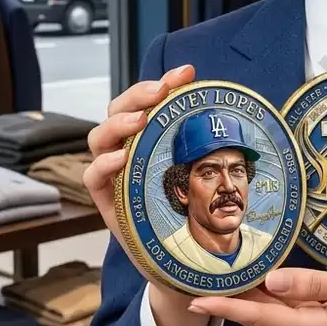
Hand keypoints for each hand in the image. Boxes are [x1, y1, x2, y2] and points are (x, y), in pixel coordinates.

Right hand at [83, 63, 194, 235]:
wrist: (184, 252)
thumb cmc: (192, 206)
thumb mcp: (202, 170)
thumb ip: (208, 146)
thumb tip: (234, 117)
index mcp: (148, 136)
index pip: (148, 101)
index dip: (164, 81)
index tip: (186, 73)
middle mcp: (126, 149)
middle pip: (118, 111)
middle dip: (137, 96)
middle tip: (159, 92)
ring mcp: (113, 173)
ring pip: (98, 138)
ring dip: (117, 124)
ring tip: (140, 121)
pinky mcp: (106, 199)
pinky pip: (92, 177)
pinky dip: (103, 164)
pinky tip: (121, 159)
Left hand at [187, 267, 326, 325]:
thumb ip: (314, 284)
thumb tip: (271, 280)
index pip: (261, 318)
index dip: (227, 309)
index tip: (196, 301)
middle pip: (259, 320)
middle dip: (227, 304)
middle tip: (195, 282)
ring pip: (268, 318)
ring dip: (242, 302)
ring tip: (214, 280)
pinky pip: (282, 315)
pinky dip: (263, 301)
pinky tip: (252, 283)